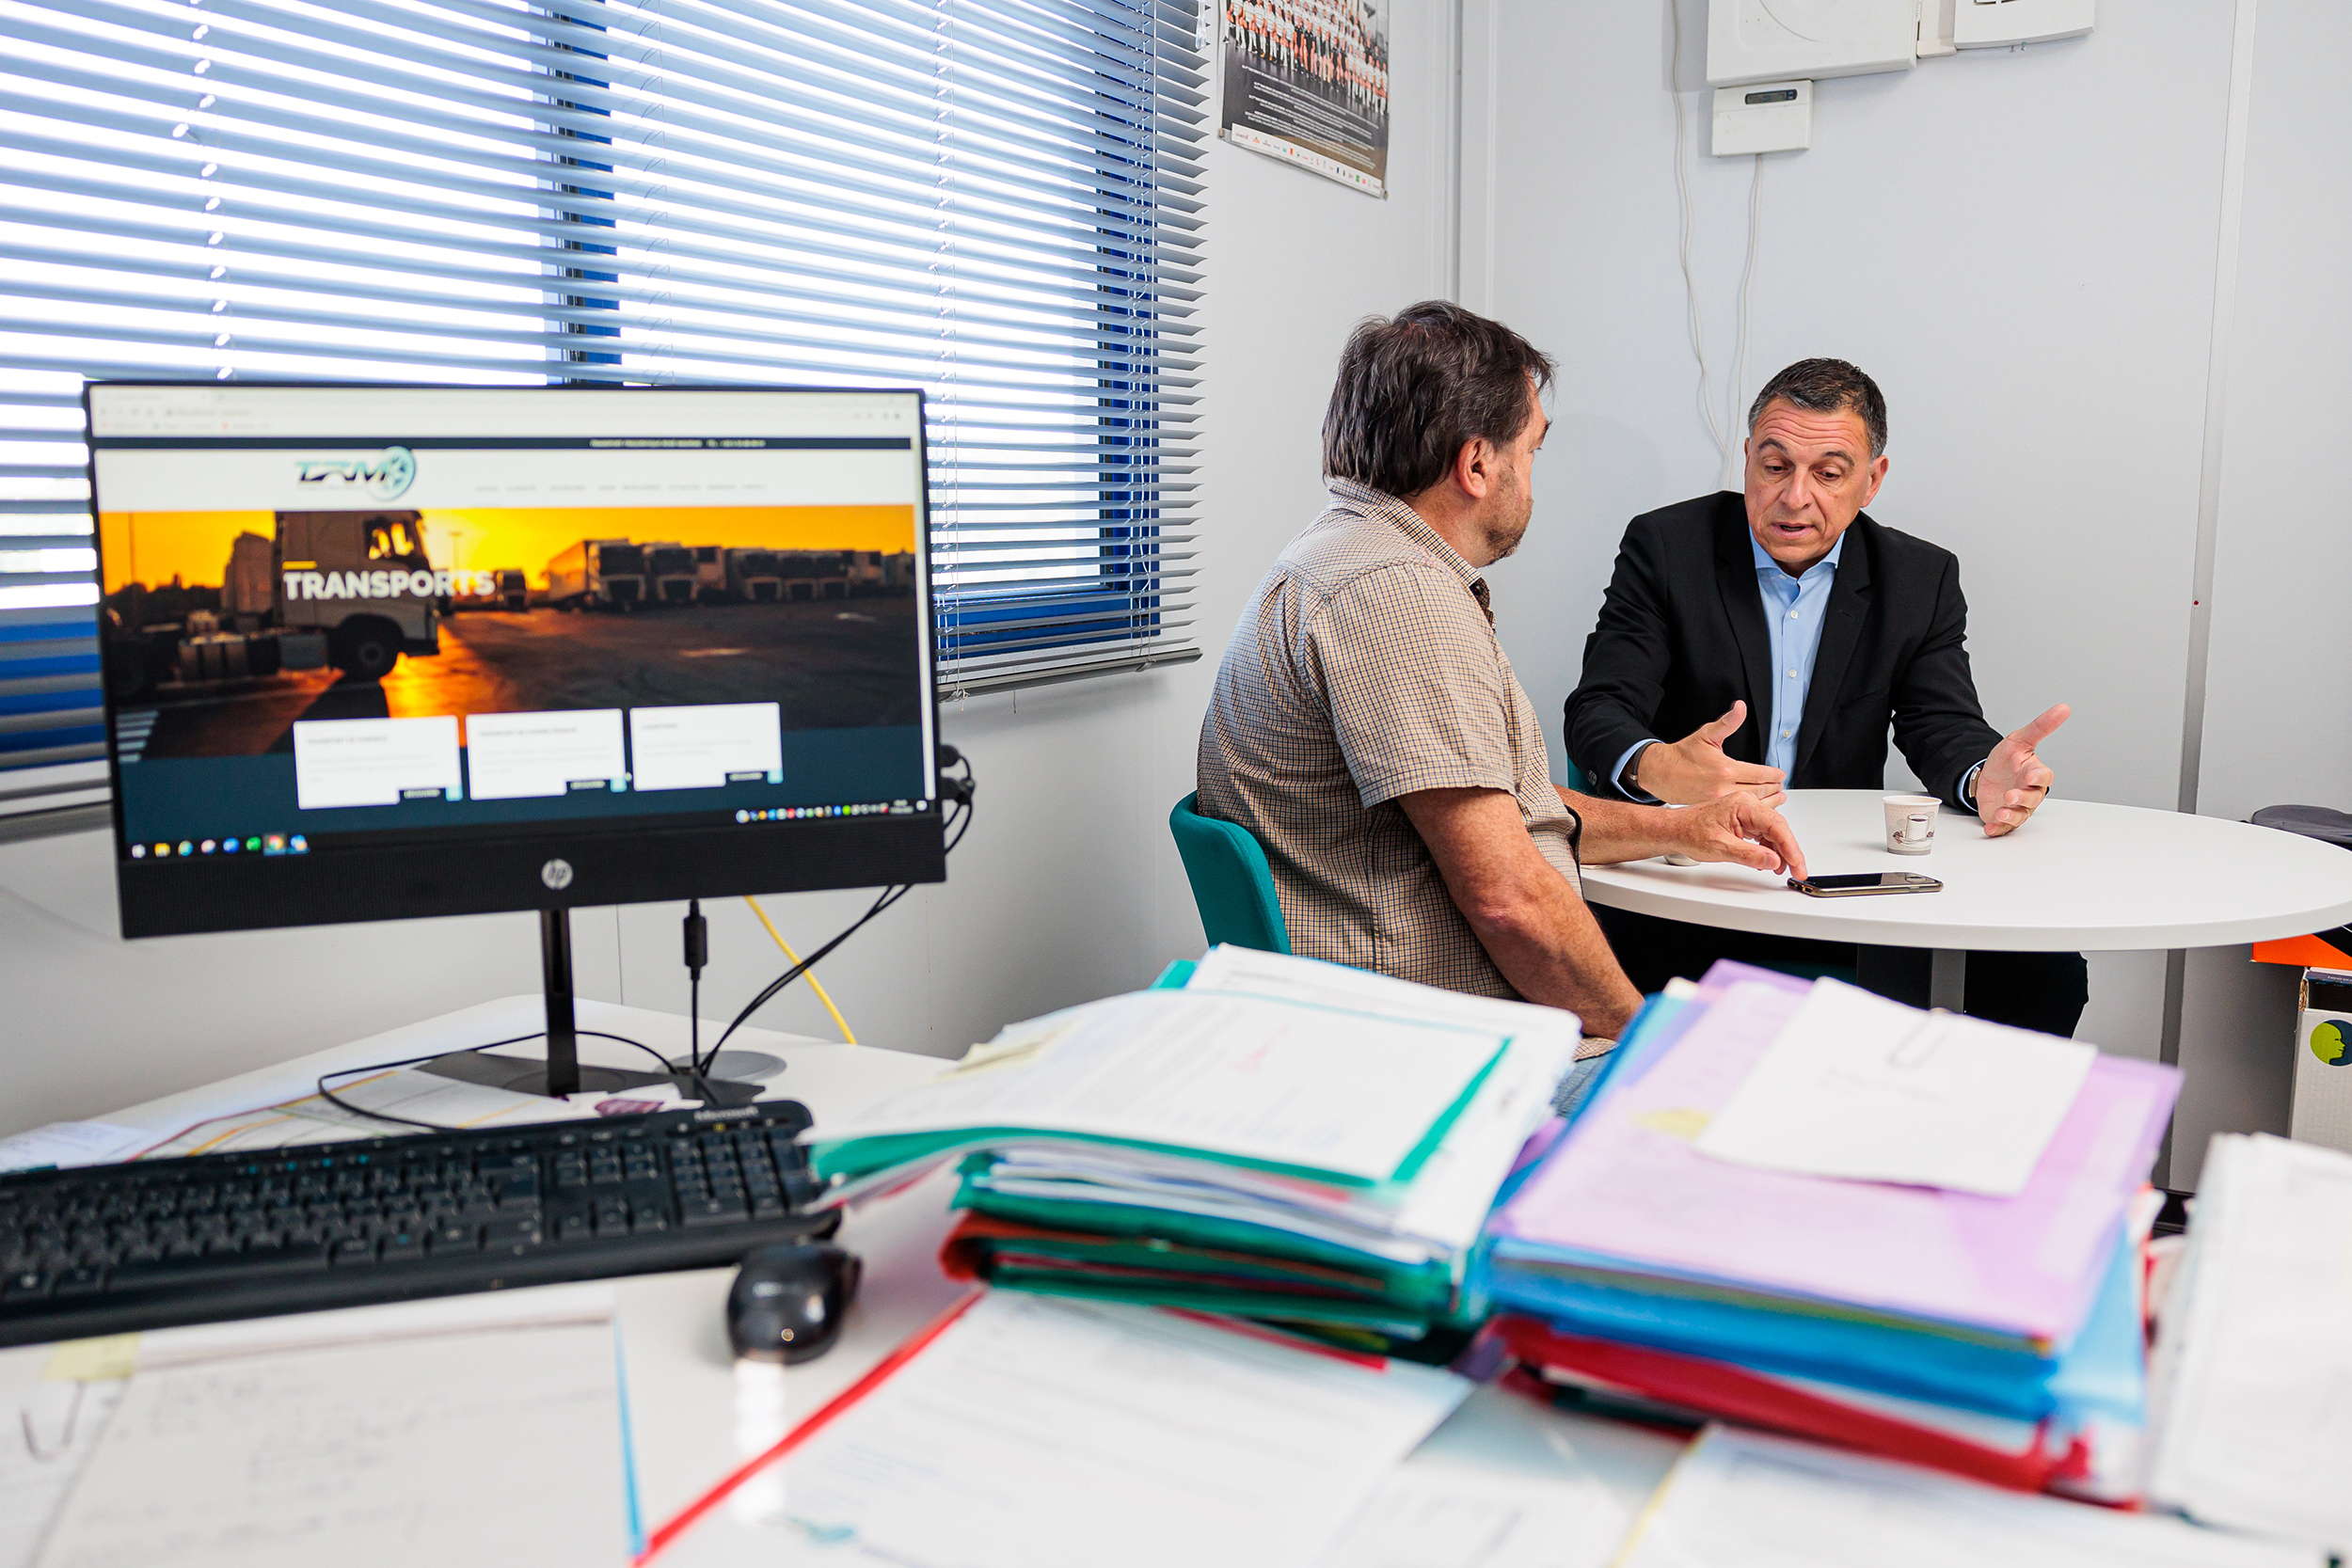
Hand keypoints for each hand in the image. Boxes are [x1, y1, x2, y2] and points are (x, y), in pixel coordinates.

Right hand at [1634, 701, 1786, 803]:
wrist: (1661, 772)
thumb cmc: (1683, 754)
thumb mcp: (1707, 735)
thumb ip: (1728, 722)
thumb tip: (1740, 707)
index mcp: (1725, 769)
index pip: (1759, 774)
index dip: (1774, 775)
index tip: (1781, 774)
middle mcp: (1722, 788)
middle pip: (1759, 791)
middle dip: (1774, 788)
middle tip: (1781, 785)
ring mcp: (1717, 801)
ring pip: (1750, 804)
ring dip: (1768, 802)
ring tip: (1778, 797)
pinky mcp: (1712, 809)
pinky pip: (1738, 812)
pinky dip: (1751, 810)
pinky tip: (1758, 807)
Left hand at [1670, 791, 1808, 881]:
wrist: (1675, 830)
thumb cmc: (1691, 832)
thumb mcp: (1720, 847)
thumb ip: (1749, 855)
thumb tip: (1773, 860)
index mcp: (1743, 805)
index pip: (1775, 825)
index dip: (1789, 846)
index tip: (1797, 862)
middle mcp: (1747, 806)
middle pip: (1778, 828)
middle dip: (1789, 851)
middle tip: (1798, 870)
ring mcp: (1746, 814)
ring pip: (1773, 833)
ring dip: (1780, 852)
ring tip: (1782, 870)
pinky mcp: (1744, 822)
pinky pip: (1763, 835)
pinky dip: (1768, 850)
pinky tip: (1769, 862)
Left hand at [1975, 702, 2068, 836]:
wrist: (1986, 775)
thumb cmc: (2007, 760)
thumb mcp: (2019, 740)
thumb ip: (2040, 727)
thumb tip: (2064, 708)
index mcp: (2034, 774)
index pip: (2044, 777)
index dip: (2039, 777)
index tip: (2031, 777)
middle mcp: (2028, 793)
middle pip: (2032, 799)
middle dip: (2022, 798)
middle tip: (2010, 796)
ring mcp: (2016, 807)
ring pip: (2020, 815)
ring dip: (2011, 815)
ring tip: (2001, 813)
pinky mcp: (2002, 818)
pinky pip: (2003, 827)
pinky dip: (1997, 829)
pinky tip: (1990, 828)